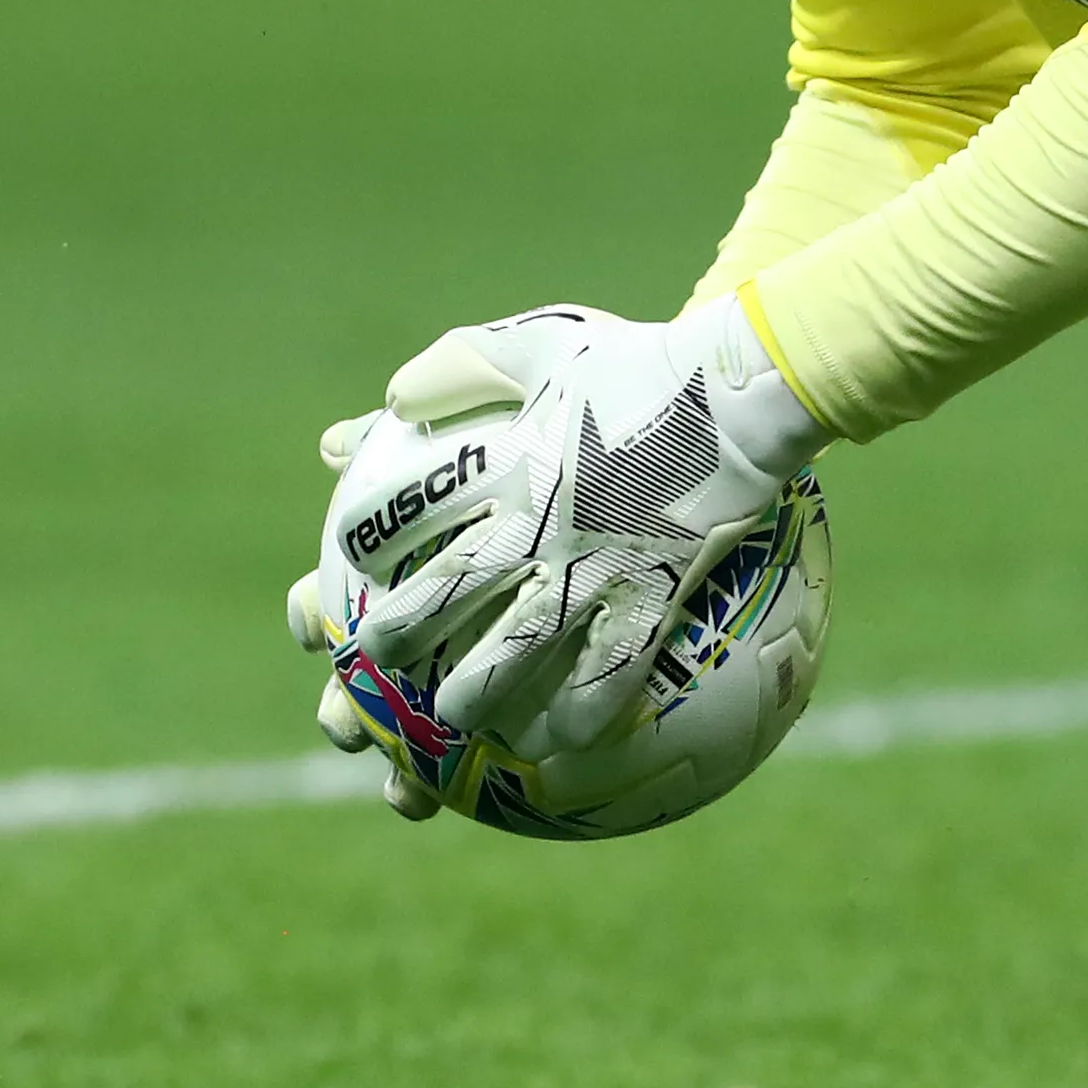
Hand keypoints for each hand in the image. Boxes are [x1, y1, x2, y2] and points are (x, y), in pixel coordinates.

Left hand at [286, 299, 825, 777]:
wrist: (739, 391)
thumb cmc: (639, 361)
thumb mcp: (543, 344)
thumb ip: (462, 365)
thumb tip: (390, 398)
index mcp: (504, 460)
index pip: (407, 508)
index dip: (365, 541)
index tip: (348, 562)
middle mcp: (536, 521)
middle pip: (448, 593)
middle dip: (399, 636)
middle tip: (368, 664)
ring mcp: (594, 563)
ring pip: (518, 646)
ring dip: (476, 690)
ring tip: (449, 719)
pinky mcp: (652, 591)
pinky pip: (613, 667)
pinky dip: (583, 710)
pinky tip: (560, 743)